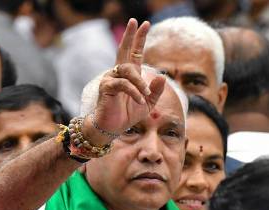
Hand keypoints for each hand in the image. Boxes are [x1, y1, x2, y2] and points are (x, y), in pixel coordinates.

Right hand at [91, 19, 165, 138]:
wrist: (112, 128)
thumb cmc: (127, 115)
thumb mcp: (147, 103)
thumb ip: (155, 91)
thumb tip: (162, 75)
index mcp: (129, 75)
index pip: (135, 53)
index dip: (139, 39)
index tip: (144, 23)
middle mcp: (118, 73)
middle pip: (124, 50)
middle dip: (130, 36)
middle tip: (135, 22)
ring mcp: (110, 79)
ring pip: (128, 71)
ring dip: (140, 82)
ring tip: (145, 94)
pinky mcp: (106, 88)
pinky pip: (123, 85)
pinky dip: (134, 92)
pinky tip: (139, 100)